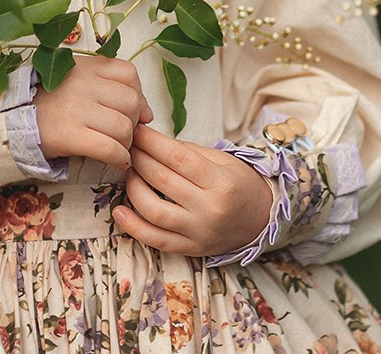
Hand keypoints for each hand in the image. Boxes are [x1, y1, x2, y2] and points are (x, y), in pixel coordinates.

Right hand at [34, 56, 153, 167]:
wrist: (14, 119)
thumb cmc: (52, 101)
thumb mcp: (79, 80)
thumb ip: (113, 87)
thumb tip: (149, 114)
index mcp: (87, 67)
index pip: (129, 73)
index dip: (138, 94)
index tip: (132, 110)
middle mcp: (84, 84)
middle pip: (131, 102)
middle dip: (133, 121)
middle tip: (122, 132)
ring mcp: (77, 109)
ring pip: (123, 127)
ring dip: (126, 143)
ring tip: (117, 147)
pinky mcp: (70, 135)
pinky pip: (109, 148)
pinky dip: (119, 158)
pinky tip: (117, 161)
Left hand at [112, 124, 275, 256]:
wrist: (261, 219)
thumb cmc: (239, 183)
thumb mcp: (221, 160)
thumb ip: (187, 151)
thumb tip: (152, 142)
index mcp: (220, 182)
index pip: (178, 157)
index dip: (152, 142)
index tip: (137, 131)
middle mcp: (210, 209)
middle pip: (162, 180)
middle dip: (139, 158)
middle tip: (127, 146)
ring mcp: (199, 232)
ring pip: (154, 211)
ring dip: (133, 188)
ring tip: (129, 172)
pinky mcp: (191, 249)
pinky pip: (156, 241)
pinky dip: (134, 227)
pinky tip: (119, 211)